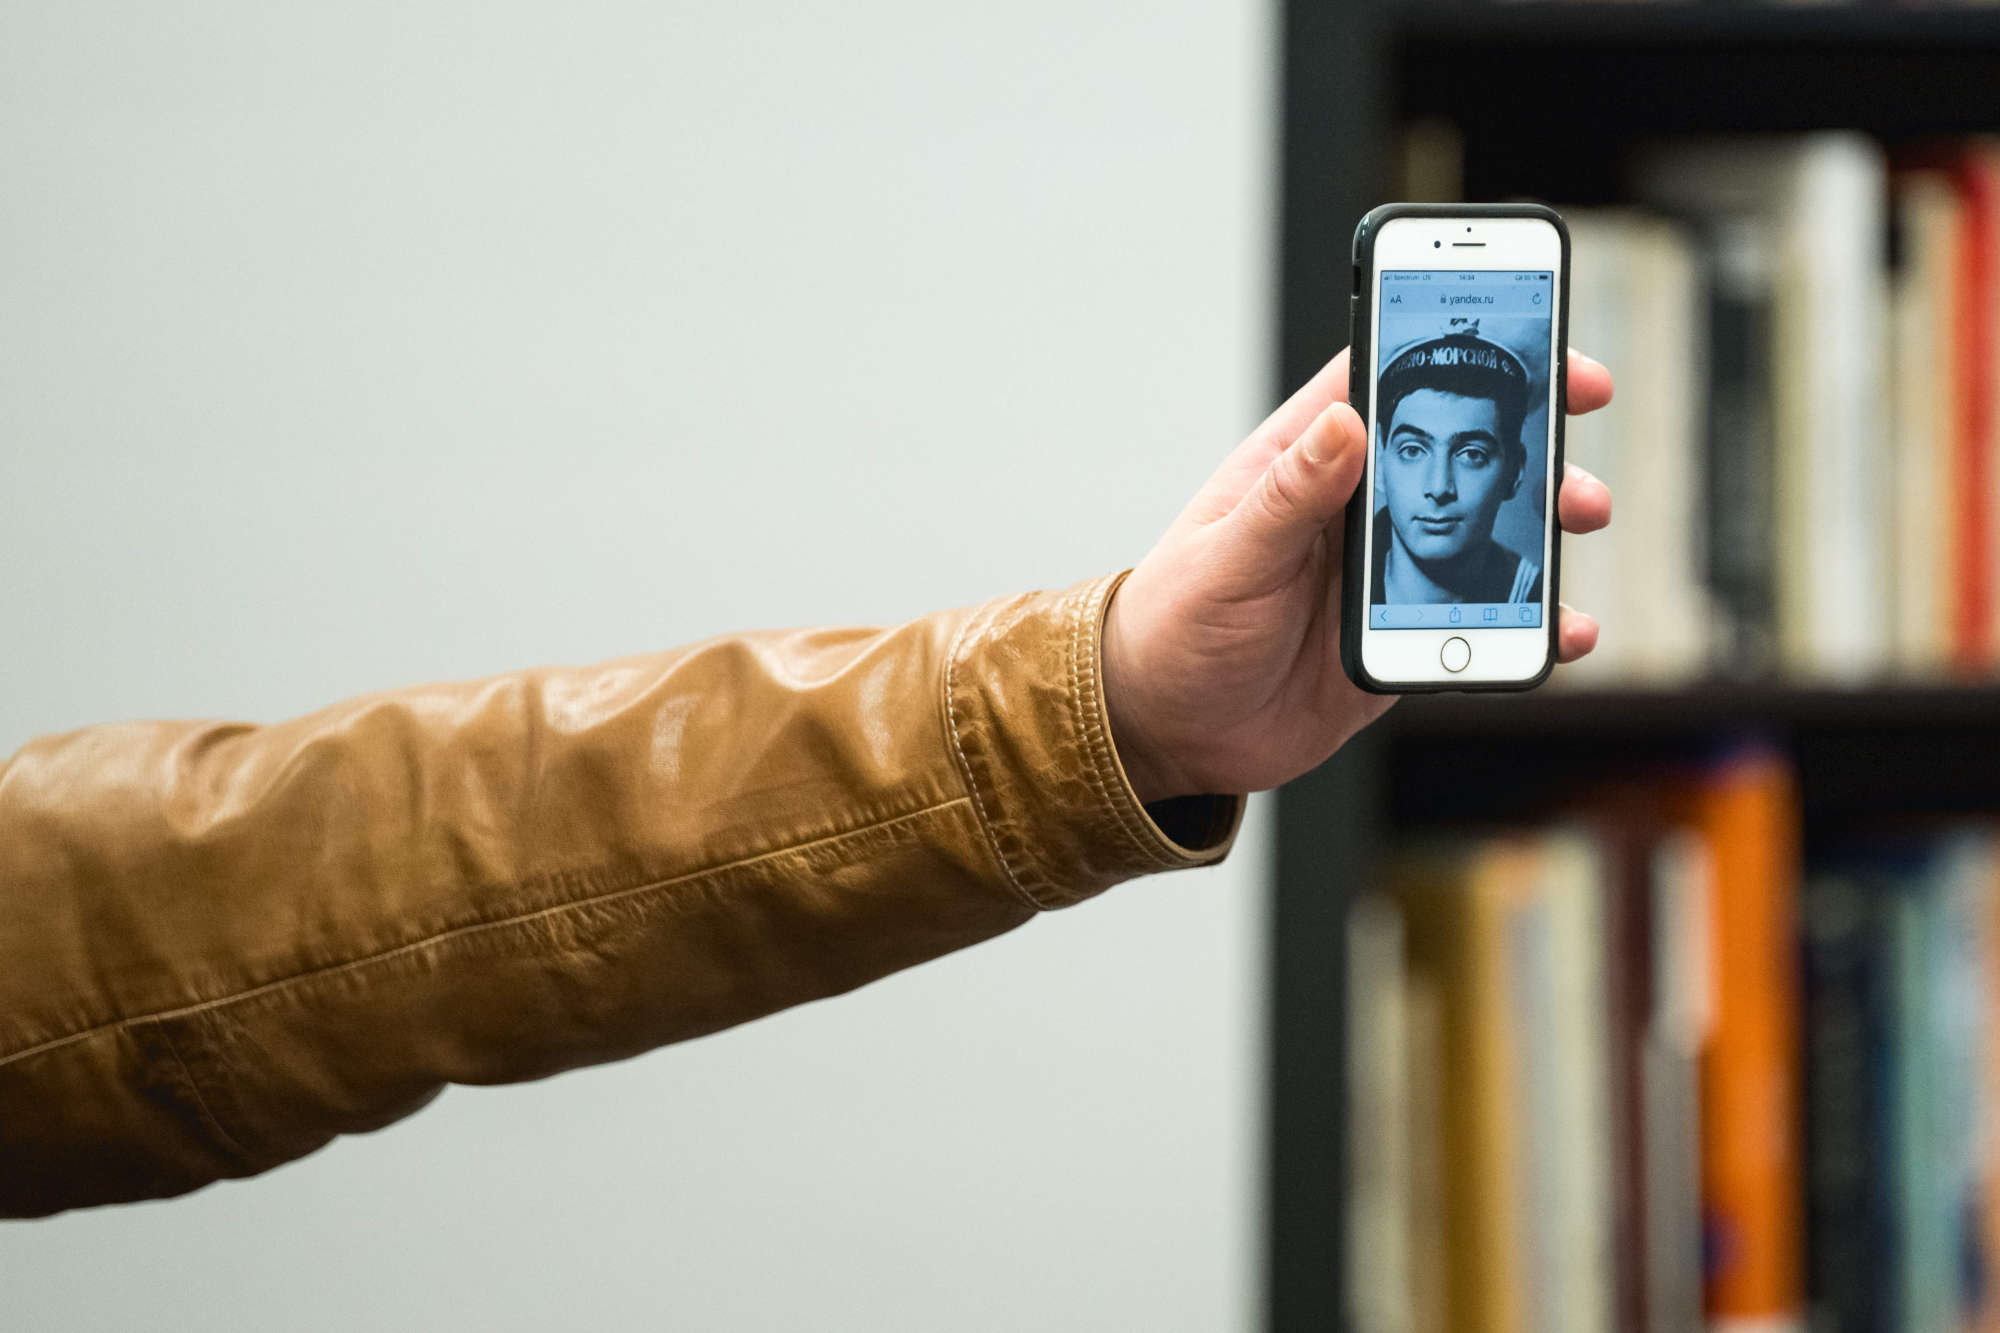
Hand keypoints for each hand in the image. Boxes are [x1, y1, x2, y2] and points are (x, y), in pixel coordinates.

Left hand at [1101, 347, 1614, 803]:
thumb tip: (1344, 423)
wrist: (1167, 731)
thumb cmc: (1173, 628)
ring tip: (1580, 515)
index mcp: (1302, 464)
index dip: (1452, 348)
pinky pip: (1477, 617)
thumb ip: (1287, 498)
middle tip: (1586, 400)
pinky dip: (1527, 622)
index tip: (1522, 328)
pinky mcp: (1399, 637)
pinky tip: (1565, 629)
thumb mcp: (1226, 559)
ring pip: (1480, 527)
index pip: (1383, 381)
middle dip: (1526, 421)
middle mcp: (1350, 509)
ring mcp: (1380, 573)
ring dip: (1539, 519)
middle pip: (1453, 447)